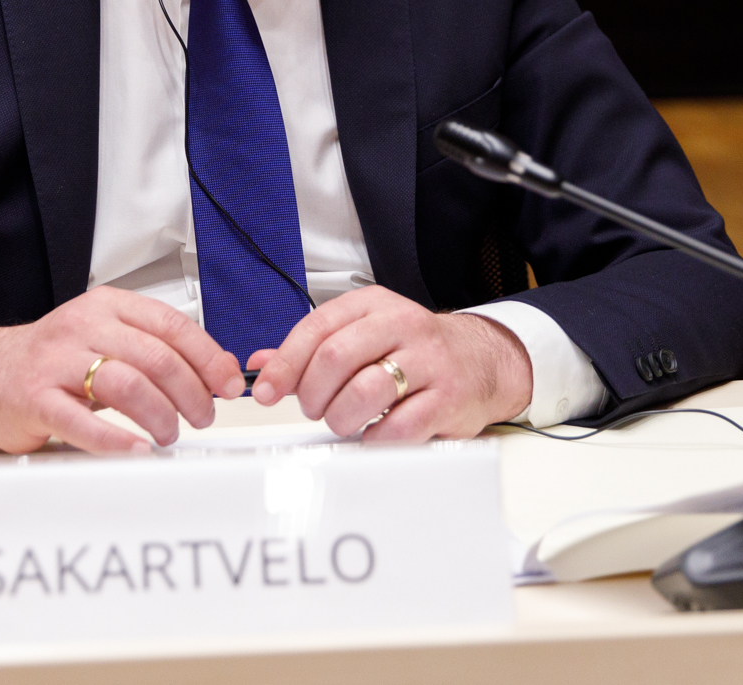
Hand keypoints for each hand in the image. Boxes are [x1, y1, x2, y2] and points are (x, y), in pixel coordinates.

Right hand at [0, 286, 245, 454]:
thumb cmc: (52, 361)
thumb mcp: (104, 339)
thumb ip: (154, 349)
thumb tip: (216, 371)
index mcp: (106, 307)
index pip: (172, 325)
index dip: (208, 357)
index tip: (228, 383)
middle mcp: (82, 327)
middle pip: (156, 358)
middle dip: (191, 394)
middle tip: (201, 417)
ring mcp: (56, 362)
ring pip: (126, 385)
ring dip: (160, 416)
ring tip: (169, 434)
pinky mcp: (35, 399)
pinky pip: (81, 421)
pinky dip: (115, 440)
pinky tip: (136, 449)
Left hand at [247, 286, 533, 441]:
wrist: (481, 361)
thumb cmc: (414, 349)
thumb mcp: (363, 334)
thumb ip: (312, 349)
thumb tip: (261, 365)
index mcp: (373, 305)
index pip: (317, 328)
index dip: (285, 364)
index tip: (267, 392)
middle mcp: (402, 325)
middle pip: (336, 358)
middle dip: (313, 394)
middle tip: (314, 409)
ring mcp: (429, 360)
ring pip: (364, 392)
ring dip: (341, 418)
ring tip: (343, 421)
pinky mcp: (448, 398)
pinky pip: (398, 426)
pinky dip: (375, 438)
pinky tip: (373, 434)